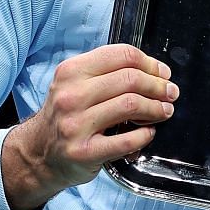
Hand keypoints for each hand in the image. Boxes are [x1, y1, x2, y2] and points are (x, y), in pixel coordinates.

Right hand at [1, 44, 178, 209]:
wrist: (39, 154)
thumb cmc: (67, 116)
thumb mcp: (76, 85)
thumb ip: (108, 74)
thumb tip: (155, 71)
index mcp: (71, 72)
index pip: (121, 55)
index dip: (150, 63)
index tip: (162, 73)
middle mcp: (70, 95)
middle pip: (130, 79)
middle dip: (158, 86)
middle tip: (170, 93)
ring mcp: (75, 124)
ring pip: (130, 105)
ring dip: (156, 108)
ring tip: (164, 111)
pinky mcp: (83, 152)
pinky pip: (126, 140)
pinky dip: (145, 135)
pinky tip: (149, 133)